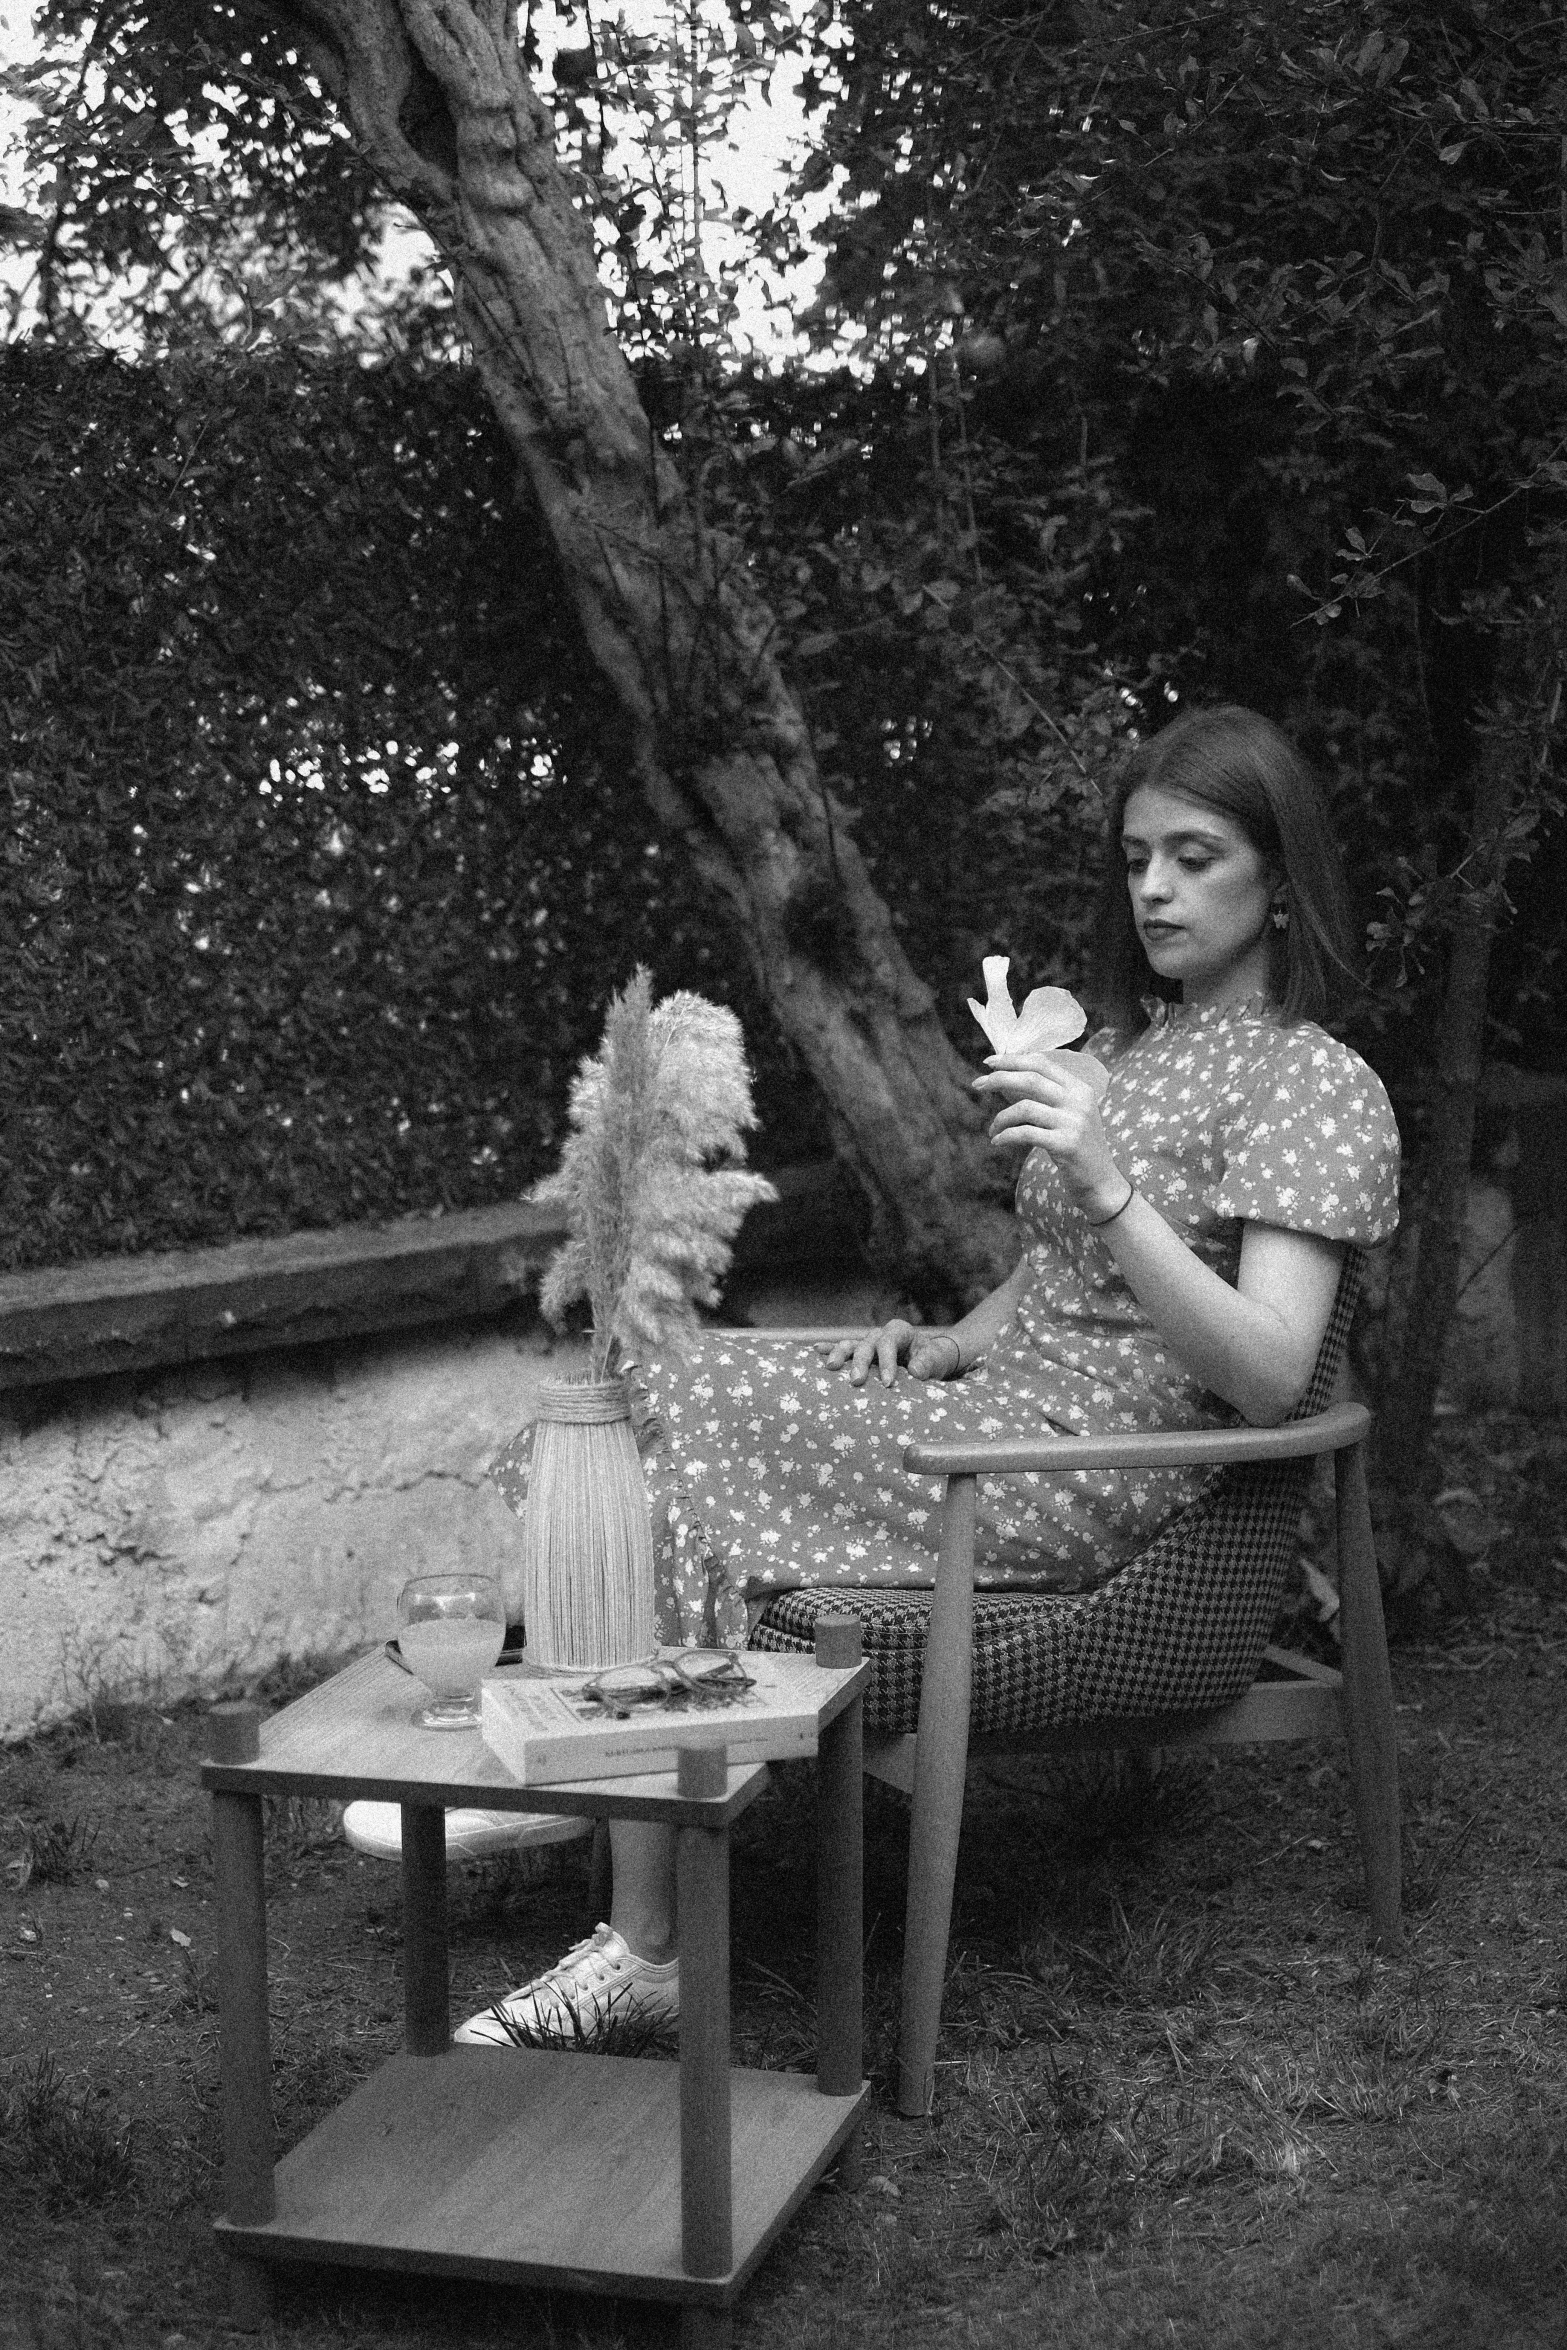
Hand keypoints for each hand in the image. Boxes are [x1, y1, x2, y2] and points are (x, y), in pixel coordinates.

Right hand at [826, 1321, 962, 1387]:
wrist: (927, 1359)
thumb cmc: (931, 1360)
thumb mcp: (936, 1360)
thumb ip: (928, 1364)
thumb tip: (915, 1371)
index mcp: (900, 1332)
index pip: (889, 1343)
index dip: (887, 1362)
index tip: (888, 1383)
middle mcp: (880, 1334)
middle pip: (867, 1344)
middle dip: (861, 1362)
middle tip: (857, 1381)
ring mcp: (867, 1343)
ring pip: (851, 1344)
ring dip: (840, 1354)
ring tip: (831, 1367)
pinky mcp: (859, 1352)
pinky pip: (843, 1349)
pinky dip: (830, 1348)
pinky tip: (816, 1350)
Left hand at [972, 1050, 1125, 1218]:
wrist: (1101, 1182)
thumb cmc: (1077, 1147)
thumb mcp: (1068, 1115)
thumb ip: (1045, 1097)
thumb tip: (1004, 1080)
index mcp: (1080, 1088)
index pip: (1042, 1063)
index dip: (1013, 1060)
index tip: (989, 1063)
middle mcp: (1079, 1101)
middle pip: (1032, 1079)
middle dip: (999, 1079)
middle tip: (977, 1085)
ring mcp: (1074, 1122)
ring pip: (1025, 1108)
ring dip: (1001, 1118)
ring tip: (992, 1129)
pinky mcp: (1066, 1144)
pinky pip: (1026, 1133)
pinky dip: (1006, 1135)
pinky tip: (997, 1141)